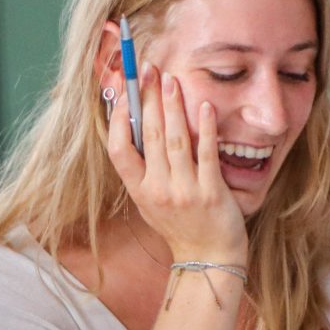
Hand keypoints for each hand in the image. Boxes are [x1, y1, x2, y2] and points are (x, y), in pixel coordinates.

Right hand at [104, 63, 246, 265]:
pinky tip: (203, 107)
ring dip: (172, 106)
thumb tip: (137, 128)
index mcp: (138, 191)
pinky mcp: (210, 192)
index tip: (124, 94)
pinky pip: (205, 153)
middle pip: (148, 135)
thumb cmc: (180, 226)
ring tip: (170, 79)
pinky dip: (203, 128)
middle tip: (147, 70)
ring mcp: (184, 191)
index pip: (118, 150)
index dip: (119, 119)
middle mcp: (157, 190)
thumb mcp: (150, 202)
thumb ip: (143, 171)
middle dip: (147, 99)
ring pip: (174, 139)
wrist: (208, 258)